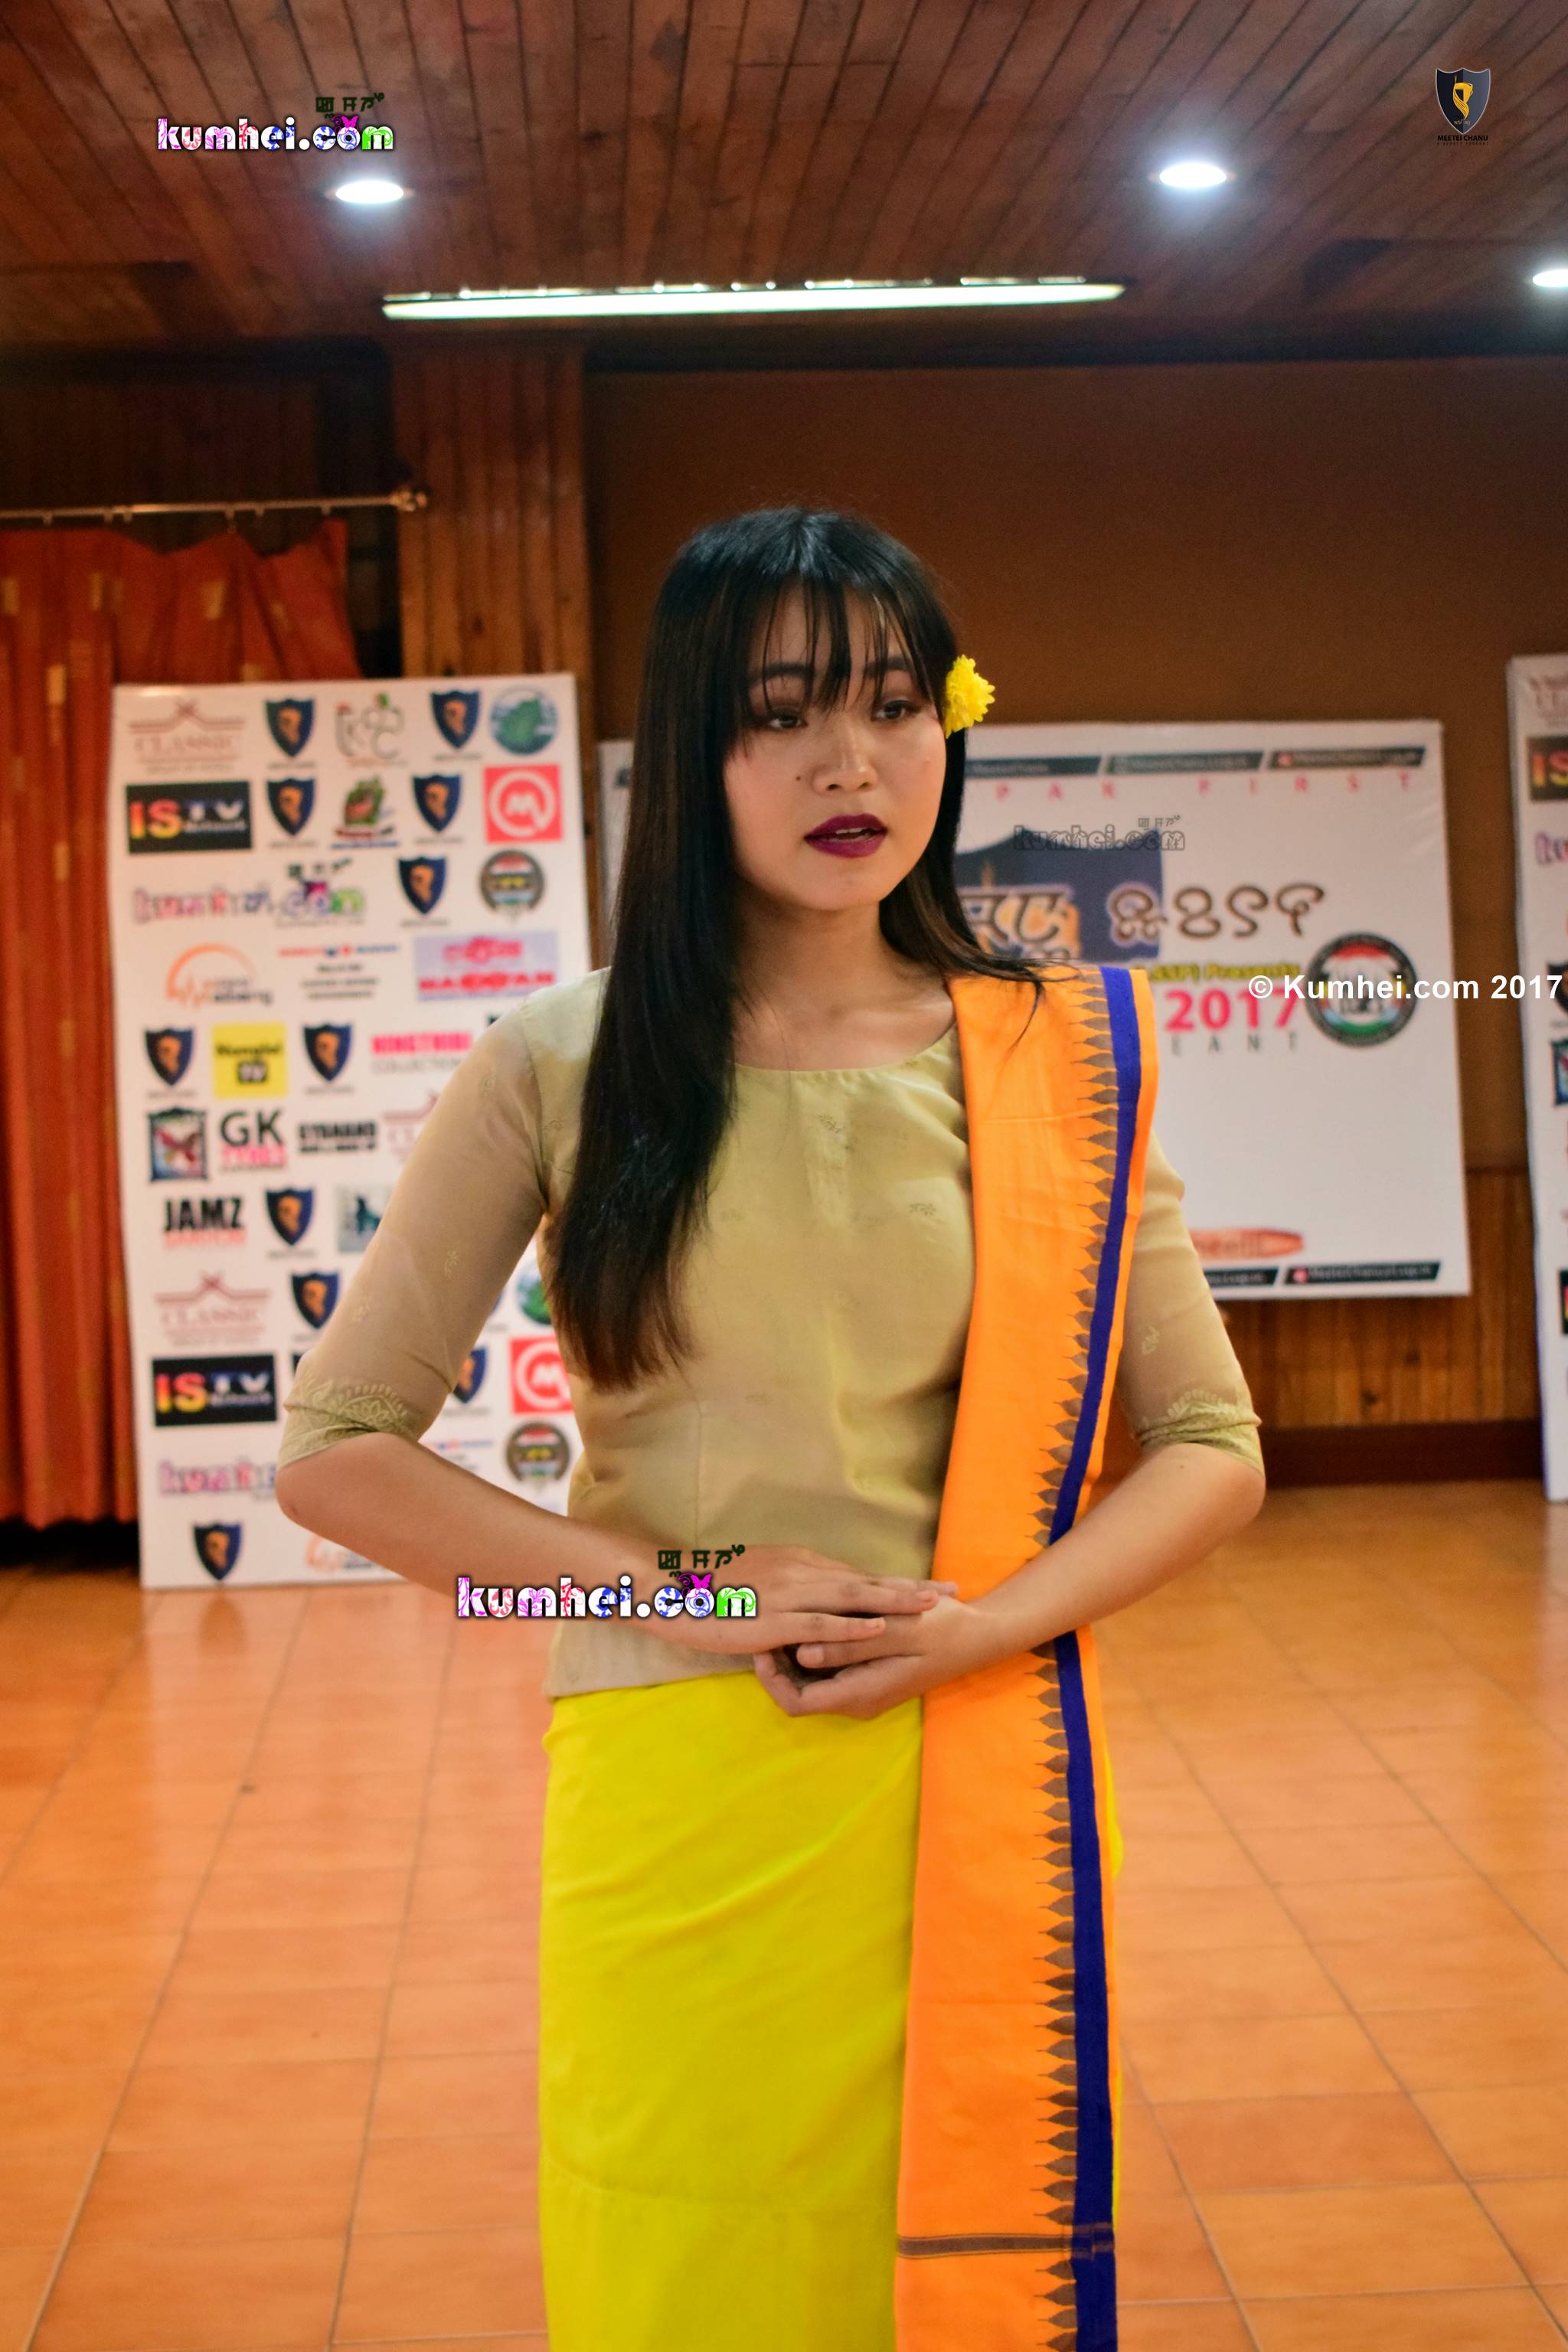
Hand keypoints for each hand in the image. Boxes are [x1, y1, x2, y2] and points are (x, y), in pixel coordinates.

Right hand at [645, 1543, 944, 1659]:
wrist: (672, 1588)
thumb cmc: (712, 1588)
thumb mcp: (762, 1576)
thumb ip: (794, 1585)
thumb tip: (821, 1596)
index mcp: (800, 1564)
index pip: (859, 1574)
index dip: (898, 1581)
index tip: (933, 1586)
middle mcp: (802, 1572)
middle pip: (868, 1580)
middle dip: (912, 1588)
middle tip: (951, 1592)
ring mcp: (789, 1595)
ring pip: (853, 1597)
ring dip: (895, 1602)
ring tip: (931, 1608)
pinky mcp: (773, 1619)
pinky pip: (819, 1623)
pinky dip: (852, 1625)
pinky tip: (879, 1629)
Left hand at [752, 1590, 1006, 1719]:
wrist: (981, 1634)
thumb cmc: (945, 1629)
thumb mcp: (901, 1631)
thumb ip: (853, 1644)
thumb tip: (805, 1653)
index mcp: (860, 1693)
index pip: (794, 1701)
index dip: (769, 1676)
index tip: (762, 1640)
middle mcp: (857, 1697)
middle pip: (798, 1690)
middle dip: (777, 1659)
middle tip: (767, 1619)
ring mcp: (863, 1687)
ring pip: (812, 1677)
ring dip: (795, 1648)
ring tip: (786, 1611)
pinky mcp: (868, 1672)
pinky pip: (830, 1665)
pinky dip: (816, 1643)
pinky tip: (817, 1612)